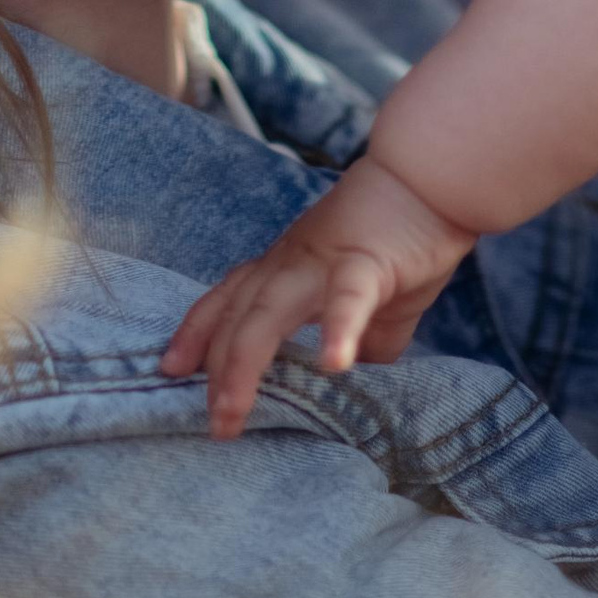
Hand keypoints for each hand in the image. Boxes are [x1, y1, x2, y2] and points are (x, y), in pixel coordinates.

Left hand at [160, 156, 477, 436]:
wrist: (428, 175)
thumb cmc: (396, 236)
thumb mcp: (365, 299)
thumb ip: (350, 337)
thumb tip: (346, 377)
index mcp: (284, 267)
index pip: (227, 300)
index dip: (196, 333)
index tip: (169, 370)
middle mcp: (288, 262)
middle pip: (236, 315)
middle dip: (213, 368)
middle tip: (209, 422)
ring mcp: (321, 260)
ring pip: (268, 310)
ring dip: (245, 361)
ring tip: (234, 410)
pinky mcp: (366, 261)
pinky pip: (347, 297)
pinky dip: (337, 329)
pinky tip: (333, 365)